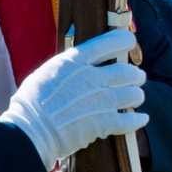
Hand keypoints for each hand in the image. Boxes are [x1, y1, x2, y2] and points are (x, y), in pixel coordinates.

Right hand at [0, 29, 148, 169]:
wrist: (29, 131)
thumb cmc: (31, 102)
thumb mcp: (48, 72)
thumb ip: (69, 65)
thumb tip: (82, 61)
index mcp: (76, 61)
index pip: (111, 42)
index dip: (125, 41)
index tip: (129, 43)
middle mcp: (92, 78)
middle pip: (128, 72)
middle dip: (135, 75)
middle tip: (136, 78)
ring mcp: (101, 100)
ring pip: (134, 94)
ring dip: (137, 96)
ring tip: (134, 98)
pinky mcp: (104, 123)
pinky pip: (131, 120)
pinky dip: (138, 119)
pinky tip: (141, 118)